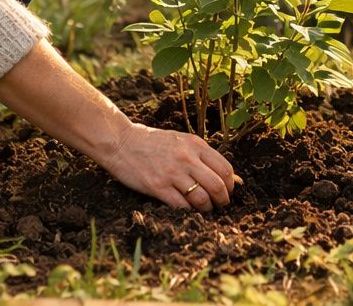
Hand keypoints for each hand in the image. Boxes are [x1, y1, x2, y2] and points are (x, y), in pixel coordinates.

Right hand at [98, 121, 236, 211]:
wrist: (121, 142)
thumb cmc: (153, 142)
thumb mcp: (181, 141)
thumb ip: (203, 156)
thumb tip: (231, 177)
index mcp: (195, 145)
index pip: (225, 169)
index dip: (230, 184)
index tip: (227, 191)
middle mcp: (186, 158)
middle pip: (217, 186)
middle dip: (223, 200)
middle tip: (220, 204)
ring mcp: (172, 173)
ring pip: (201, 198)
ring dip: (207, 208)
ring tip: (204, 208)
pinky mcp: (158, 187)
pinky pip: (181, 206)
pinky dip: (188, 211)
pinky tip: (187, 210)